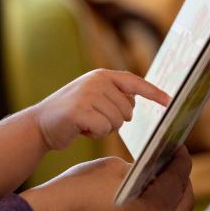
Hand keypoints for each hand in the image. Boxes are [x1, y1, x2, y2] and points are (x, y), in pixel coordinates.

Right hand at [20, 147, 193, 210]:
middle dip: (181, 182)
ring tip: (162, 187)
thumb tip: (151, 172)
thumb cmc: (76, 190)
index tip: (179, 148)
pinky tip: (143, 207)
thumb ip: (138, 169)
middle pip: (182, 205)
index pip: (178, 180)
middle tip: (172, 165)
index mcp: (153, 210)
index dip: (181, 160)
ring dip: (171, 205)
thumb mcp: (111, 167)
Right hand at [31, 69, 169, 149]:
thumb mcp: (93, 98)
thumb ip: (113, 96)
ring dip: (104, 128)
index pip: (134, 83)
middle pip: (128, 110)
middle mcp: (96, 81)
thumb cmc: (71, 115)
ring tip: (85, 123)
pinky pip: (103, 129)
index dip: (154, 93)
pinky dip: (94, 134)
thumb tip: (136, 103)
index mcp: (101, 76)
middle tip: (93, 119)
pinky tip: (80, 129)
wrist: (39, 125)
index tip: (170, 101)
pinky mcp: (79, 111)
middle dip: (114, 121)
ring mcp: (87, 94)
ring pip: (117, 121)